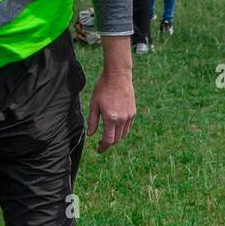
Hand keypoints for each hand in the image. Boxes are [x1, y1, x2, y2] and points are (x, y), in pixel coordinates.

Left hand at [87, 36, 134, 152]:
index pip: (108, 140)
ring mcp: (129, 116)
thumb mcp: (94, 104)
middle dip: (109, 143)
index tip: (98, 150)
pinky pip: (128, 126)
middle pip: (116, 139)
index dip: (103, 147)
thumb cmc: (103, 88)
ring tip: (108, 135)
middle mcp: (122, 119)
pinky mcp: (133, 112)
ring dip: (116, 137)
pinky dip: (121, 130)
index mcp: (111, 118)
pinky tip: (115, 126)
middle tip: (101, 143)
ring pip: (123, 134)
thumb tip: (91, 135)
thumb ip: (93, 121)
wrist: (118, 75)